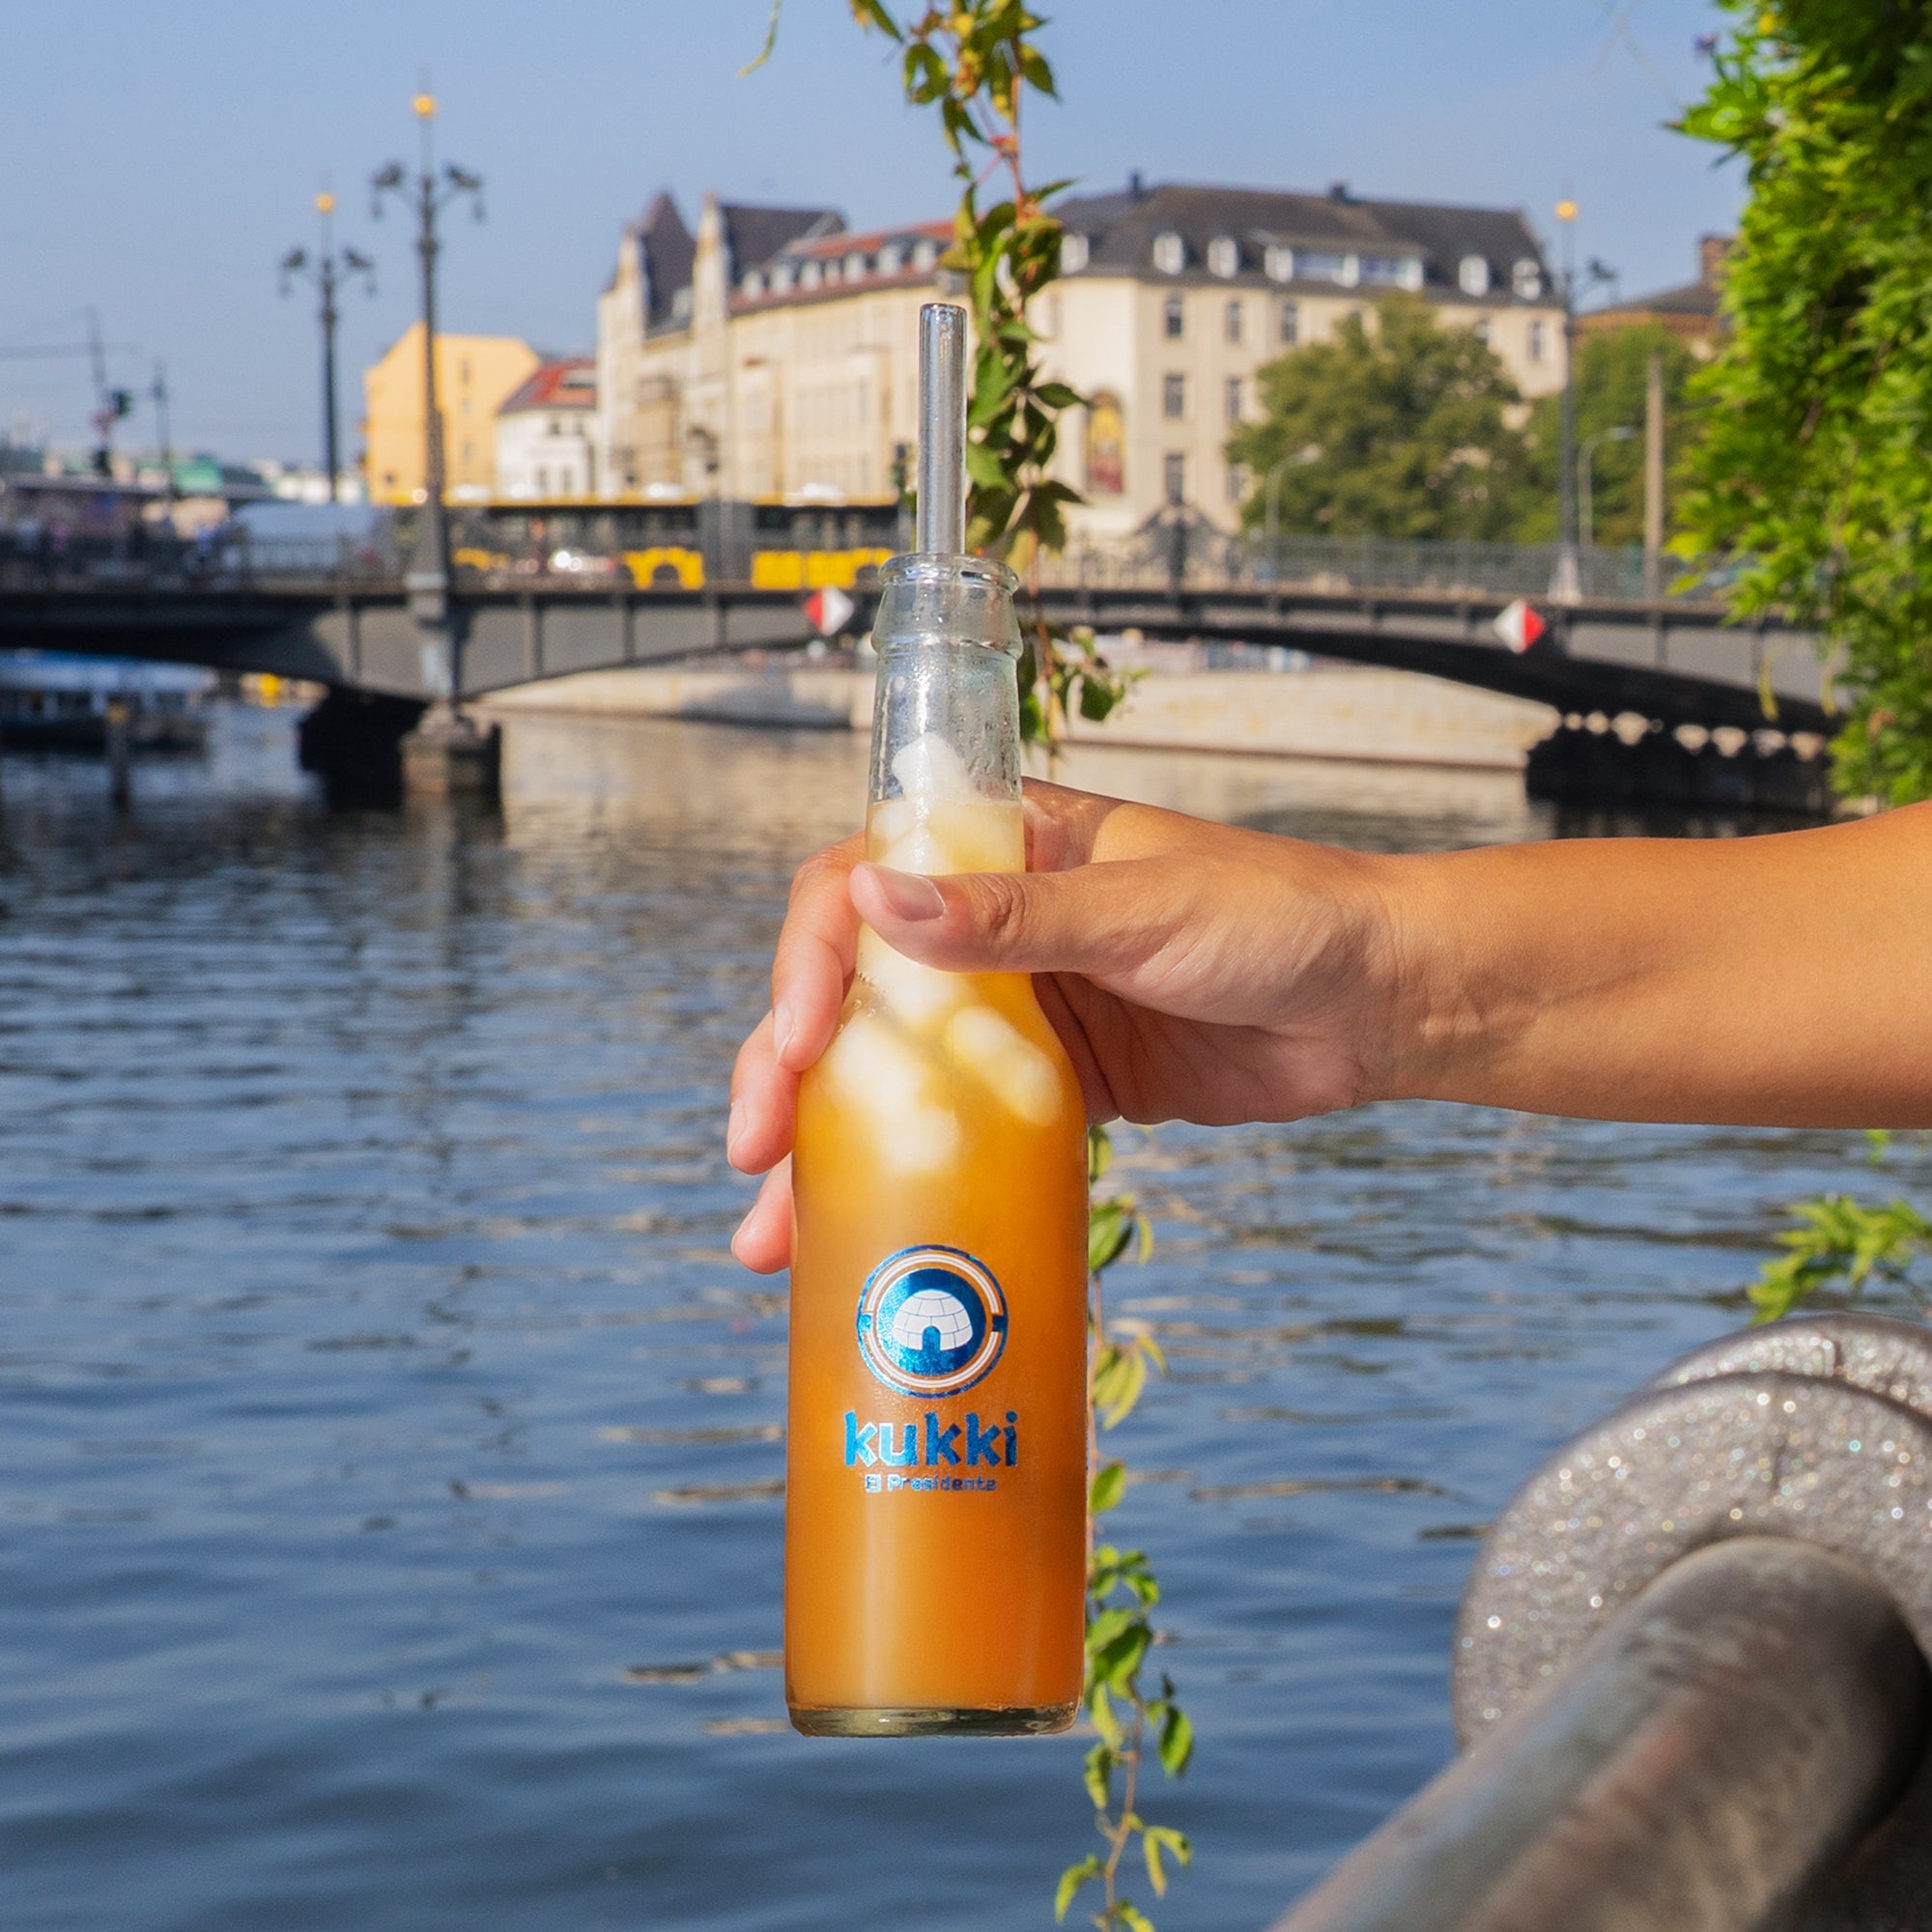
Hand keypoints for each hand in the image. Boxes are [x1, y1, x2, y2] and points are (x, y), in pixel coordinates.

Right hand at [726, 778, 1401, 1272]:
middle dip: (790, 1070)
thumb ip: (1011, 918)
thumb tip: (875, 904)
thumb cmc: (1280, 917)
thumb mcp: (1142, 910)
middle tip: (756, 1152)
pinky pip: (963, 1129)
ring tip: (772, 1233)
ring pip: (895, 1070)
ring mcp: (1023, 1010)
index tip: (796, 1043)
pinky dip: (913, 1174)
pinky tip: (862, 1229)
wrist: (1382, 1002)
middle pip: (856, 989)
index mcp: (1005, 843)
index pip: (864, 885)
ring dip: (830, 1143)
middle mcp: (995, 926)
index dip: (810, 961)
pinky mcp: (1058, 1087)